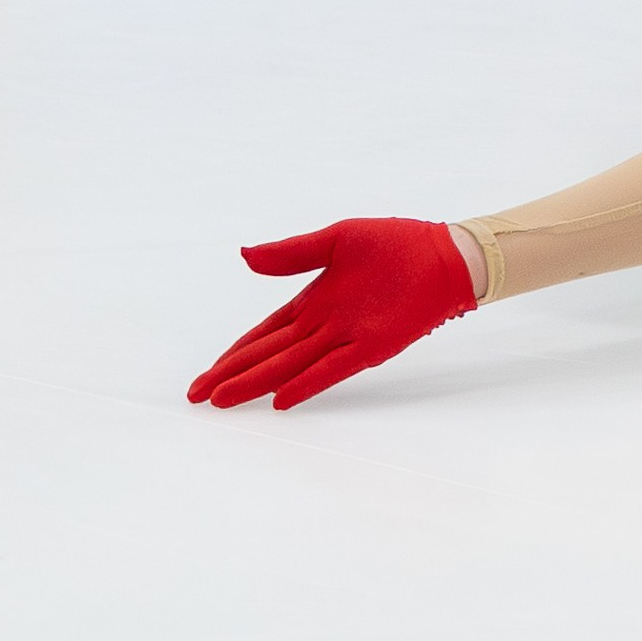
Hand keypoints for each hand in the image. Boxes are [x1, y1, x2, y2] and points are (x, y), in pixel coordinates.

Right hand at [187, 218, 477, 409]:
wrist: (444, 253)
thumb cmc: (397, 244)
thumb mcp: (338, 239)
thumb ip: (292, 253)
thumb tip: (244, 256)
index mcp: (313, 301)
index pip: (264, 333)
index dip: (234, 353)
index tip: (205, 373)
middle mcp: (324, 324)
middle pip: (268, 354)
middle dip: (232, 375)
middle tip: (197, 397)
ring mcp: (346, 337)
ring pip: (290, 365)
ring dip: (257, 382)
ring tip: (223, 401)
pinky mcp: (372, 345)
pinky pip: (333, 367)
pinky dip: (307, 383)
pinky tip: (281, 399)